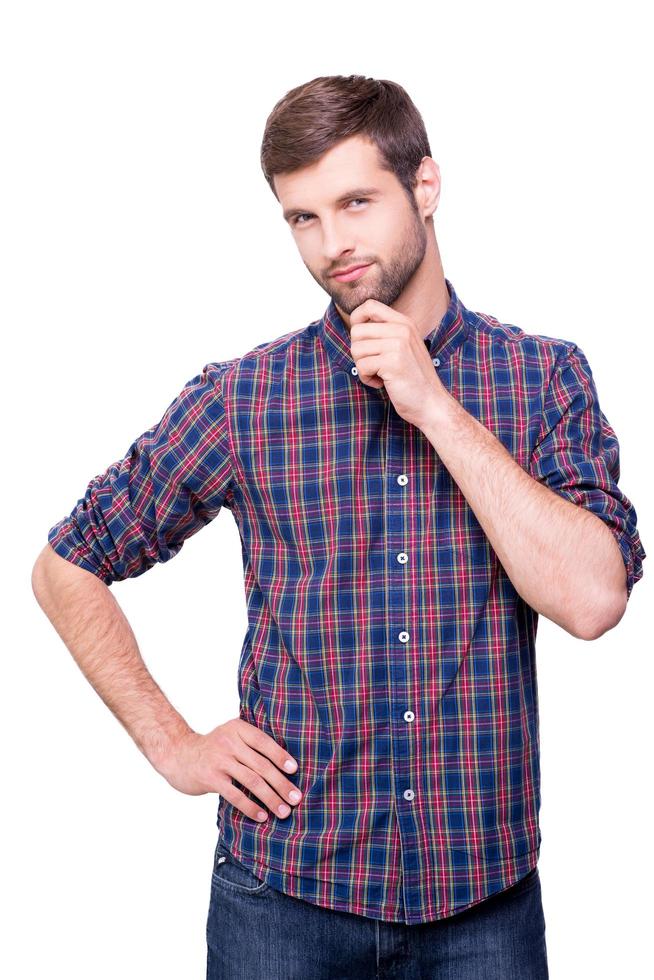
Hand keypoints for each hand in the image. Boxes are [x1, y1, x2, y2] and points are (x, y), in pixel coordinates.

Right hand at [157, 718, 301, 822]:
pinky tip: (262, 816)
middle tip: (296, 798)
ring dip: (271, 798)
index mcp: (238, 728)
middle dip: (281, 784)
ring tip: (284, 811)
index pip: (264, 742)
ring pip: (252, 781)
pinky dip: (250, 807)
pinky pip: (235, 795)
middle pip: (262, 765)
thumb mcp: (230, 736)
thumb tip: (283, 765)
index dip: (281, 756)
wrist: (178, 755)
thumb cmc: (212, 749)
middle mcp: (229, 742)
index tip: (295, 770)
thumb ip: (250, 744)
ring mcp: (219, 760)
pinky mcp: (211, 778)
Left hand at [349, 299, 443, 428]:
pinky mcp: (393, 362)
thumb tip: (356, 326)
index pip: (369, 305)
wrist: (431, 403)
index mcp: (404, 322)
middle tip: (373, 365)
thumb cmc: (412, 378)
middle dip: (358, 352)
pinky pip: (362, 366)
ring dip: (362, 367)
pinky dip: (367, 379)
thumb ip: (385, 333)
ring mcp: (398, 344)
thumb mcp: (402, 347)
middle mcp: (402, 329)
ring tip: (379, 375)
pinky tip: (382, 383)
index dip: (356, 321)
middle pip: (357, 331)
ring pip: (356, 349)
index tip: (362, 341)